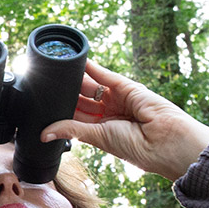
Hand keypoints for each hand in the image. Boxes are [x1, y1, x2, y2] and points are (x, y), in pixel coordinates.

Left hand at [39, 59, 208, 180]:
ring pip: (91, 86)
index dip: (60, 110)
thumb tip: (44, 134)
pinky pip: (105, 75)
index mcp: (101, 131)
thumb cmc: (136, 147)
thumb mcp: (98, 137)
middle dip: (65, 94)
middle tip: (45, 85)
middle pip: (81, 100)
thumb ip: (71, 130)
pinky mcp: (127, 87)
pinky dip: (91, 68)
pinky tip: (76, 61)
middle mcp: (109, 115)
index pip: (75, 117)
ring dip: (75, 80)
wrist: (166, 141)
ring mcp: (118, 99)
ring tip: (56, 72)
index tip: (42, 103)